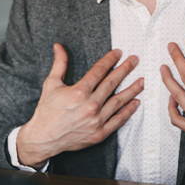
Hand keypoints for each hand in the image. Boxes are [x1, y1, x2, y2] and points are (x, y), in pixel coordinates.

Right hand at [17, 43, 143, 168]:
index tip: (118, 53)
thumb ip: (59, 64)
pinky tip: (136, 103)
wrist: (43, 138)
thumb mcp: (51, 84)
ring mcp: (96, 120)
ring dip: (132, 90)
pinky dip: (128, 112)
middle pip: (112, 83)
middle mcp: (90, 105)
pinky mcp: (99, 133)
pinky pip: (118, 121)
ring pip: (119, 101)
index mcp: (79, 91)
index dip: (110, 60)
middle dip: (125, 70)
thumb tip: (59, 46)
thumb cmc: (46, 111)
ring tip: (142, 81)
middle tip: (135, 60)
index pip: (99, 71)